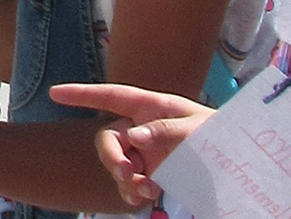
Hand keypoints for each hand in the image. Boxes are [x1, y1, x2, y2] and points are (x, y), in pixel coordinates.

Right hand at [48, 82, 211, 208]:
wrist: (236, 162)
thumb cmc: (219, 134)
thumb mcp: (198, 128)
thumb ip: (166, 130)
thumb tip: (135, 137)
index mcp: (152, 107)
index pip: (112, 96)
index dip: (82, 94)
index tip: (54, 93)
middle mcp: (143, 128)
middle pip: (109, 138)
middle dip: (111, 156)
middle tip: (126, 173)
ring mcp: (145, 152)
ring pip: (116, 164)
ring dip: (124, 179)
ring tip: (147, 191)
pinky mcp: (151, 173)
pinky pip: (129, 183)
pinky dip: (132, 192)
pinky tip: (148, 197)